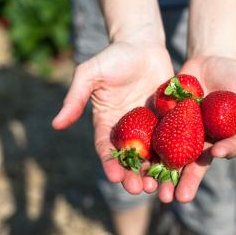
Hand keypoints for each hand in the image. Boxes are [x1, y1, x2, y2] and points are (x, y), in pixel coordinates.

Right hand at [52, 42, 173, 193]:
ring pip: (152, 154)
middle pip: (131, 158)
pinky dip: (174, 154)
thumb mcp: (90, 73)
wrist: (143, 45)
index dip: (110, 164)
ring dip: (155, 171)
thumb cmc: (114, 57)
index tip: (115, 178)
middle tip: (141, 189)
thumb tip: (55, 124)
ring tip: (160, 186)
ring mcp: (149, 126)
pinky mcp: (168, 119)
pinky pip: (172, 138)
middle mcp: (128, 128)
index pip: (107, 149)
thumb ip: (75, 97)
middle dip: (134, 175)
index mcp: (108, 122)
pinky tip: (180, 167)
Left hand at [155, 56, 235, 202]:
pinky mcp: (168, 124)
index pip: (228, 146)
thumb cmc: (234, 74)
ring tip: (156, 191)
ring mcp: (185, 133)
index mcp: (228, 134)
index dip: (223, 150)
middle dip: (188, 180)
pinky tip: (140, 164)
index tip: (216, 152)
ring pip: (175, 157)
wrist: (207, 59)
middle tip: (178, 198)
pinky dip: (151, 152)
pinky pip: (159, 139)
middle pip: (197, 162)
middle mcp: (206, 139)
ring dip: (166, 175)